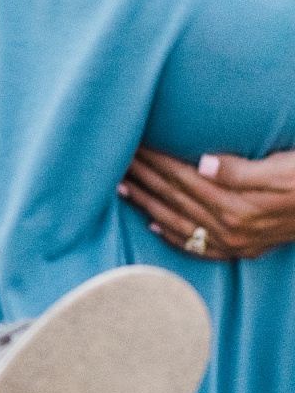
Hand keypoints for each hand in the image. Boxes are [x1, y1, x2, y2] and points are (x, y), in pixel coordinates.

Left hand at [119, 146, 294, 259]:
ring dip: (148, 204)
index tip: (131, 144)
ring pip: (179, 222)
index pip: (182, 177)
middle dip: (143, 179)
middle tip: (114, 160)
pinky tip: (154, 226)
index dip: (154, 160)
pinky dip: (174, 236)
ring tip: (121, 187)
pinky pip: (200, 247)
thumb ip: (242, 170)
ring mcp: (235, 242)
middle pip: (175, 199)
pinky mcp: (243, 249)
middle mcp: (230, 227)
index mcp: (236, 204)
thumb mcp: (284, 168)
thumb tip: (202, 164)